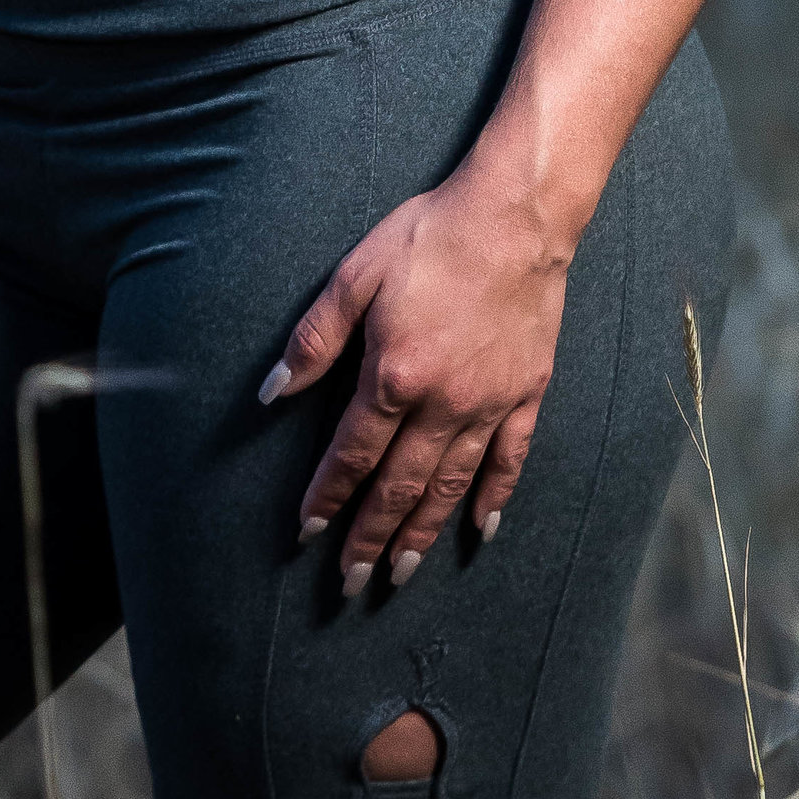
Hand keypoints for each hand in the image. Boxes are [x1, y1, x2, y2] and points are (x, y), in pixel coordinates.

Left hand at [257, 162, 571, 592]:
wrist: (516, 215)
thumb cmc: (430, 236)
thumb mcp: (355, 275)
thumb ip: (313, 339)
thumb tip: (272, 393)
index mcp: (394, 376)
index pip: (352, 454)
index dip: (327, 498)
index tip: (306, 534)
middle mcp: (443, 403)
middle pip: (399, 485)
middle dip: (370, 538)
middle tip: (349, 583)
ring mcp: (489, 403)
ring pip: (450, 484)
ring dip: (422, 532)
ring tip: (400, 572)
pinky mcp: (527, 393)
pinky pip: (509, 459)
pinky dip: (494, 498)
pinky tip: (479, 529)